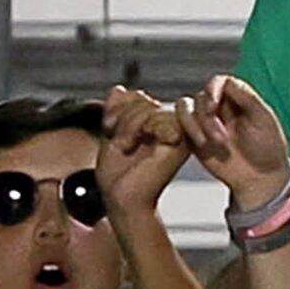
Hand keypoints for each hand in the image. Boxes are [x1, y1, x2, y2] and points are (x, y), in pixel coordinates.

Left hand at [95, 86, 191, 222]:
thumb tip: (119, 89)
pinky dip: (139, 128)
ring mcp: (178, 135)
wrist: (122, 199)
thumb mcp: (113, 134)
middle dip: (123, 115)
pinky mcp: (180, 141)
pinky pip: (160, 116)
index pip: (140, 97)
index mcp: (157, 128)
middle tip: (118, 139)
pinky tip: (137, 146)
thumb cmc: (119, 178)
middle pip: (145, 99)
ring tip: (126, 145)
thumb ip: (117, 111)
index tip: (109, 126)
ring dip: (129, 125)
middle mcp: (171, 130)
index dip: (120, 106)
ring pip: (151, 107)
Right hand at [181, 75, 289, 209]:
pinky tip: (200, 144)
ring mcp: (205, 122)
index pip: (219, 82)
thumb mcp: (264, 120)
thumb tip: (228, 81)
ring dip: (194, 125)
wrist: (261, 179)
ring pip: (186, 109)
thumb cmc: (268, 148)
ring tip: (210, 144)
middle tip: (222, 140)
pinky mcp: (194, 137)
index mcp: (238, 99)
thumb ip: (248, 98)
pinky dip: (186, 131)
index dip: (212, 89)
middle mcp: (220, 107)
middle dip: (207, 118)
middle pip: (201, 98)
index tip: (213, 105)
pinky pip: (179, 125)